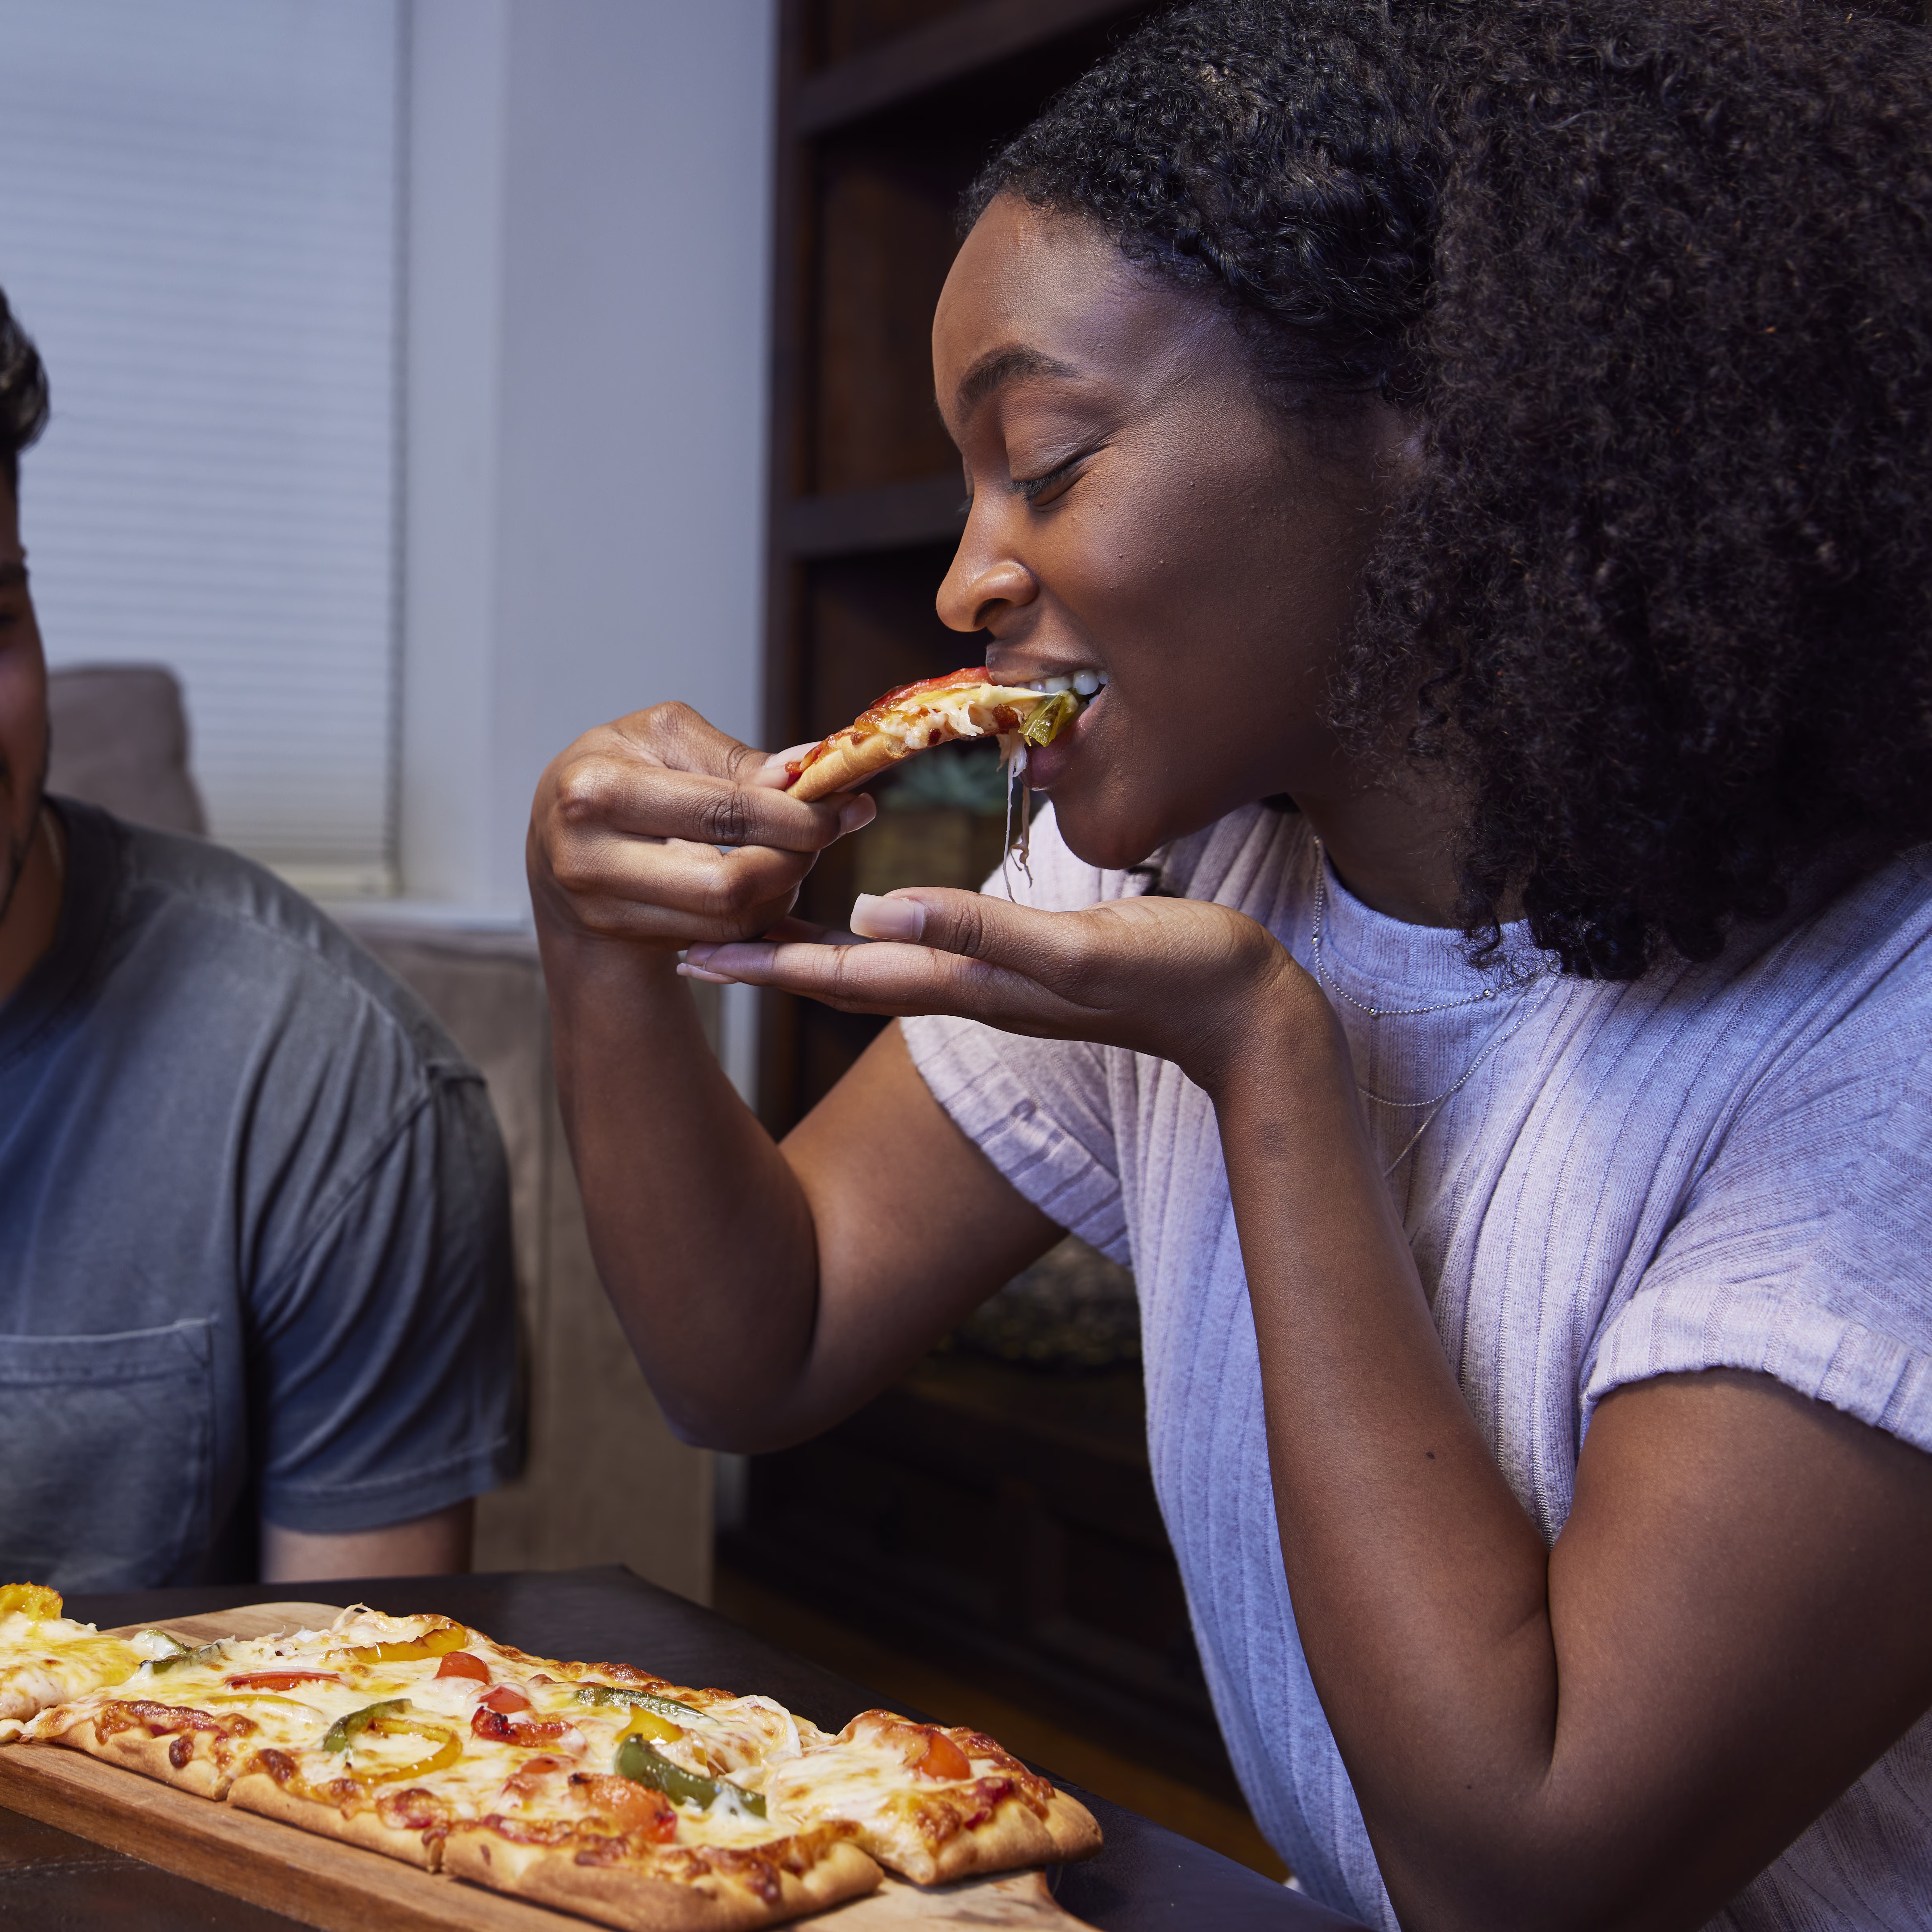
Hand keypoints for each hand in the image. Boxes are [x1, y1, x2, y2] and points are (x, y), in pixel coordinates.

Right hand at [525, 702, 873, 951]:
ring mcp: (603, 909)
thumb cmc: (616, 771)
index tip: (844, 805)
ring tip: (793, 851)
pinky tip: (762, 880)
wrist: (556, 840)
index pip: (723, 813)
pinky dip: (754, 912)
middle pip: (730, 883)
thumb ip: (733, 758)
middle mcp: (590, 858)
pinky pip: (719, 938)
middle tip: (826, 830)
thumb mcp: (662, 738)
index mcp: (598, 790)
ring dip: (781, 889)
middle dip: (795, 860)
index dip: (796, 815)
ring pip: (730, 920)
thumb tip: (805, 773)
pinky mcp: (624, 938)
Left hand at [677, 884, 1321, 1089]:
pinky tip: (862, 914)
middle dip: (760, 958)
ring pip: (876, 963)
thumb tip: (875, 913)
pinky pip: (924, 951)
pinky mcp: (1025, 969)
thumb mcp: (1076, 948)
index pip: (839, 974)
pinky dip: (874, 932)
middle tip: (679, 938)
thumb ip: (981, 931)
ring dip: (807, 946)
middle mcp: (967, 988)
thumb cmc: (1177, 977)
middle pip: (840, 973)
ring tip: (746, 920)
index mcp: (967, 983)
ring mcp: (995, 983)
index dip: (760, 964)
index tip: (683, 953)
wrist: (1252, 1018)